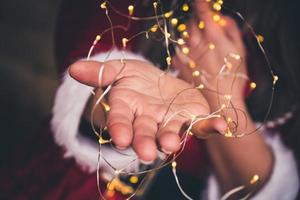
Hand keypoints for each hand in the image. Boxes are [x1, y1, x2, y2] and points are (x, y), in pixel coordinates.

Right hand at [69, 59, 225, 162]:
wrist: (156, 84)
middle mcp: (147, 121)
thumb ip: (100, 72)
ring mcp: (170, 121)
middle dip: (144, 142)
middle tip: (145, 152)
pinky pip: (201, 124)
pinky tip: (221, 126)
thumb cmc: (134, 80)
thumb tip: (73, 69)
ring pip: (170, 133)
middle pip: (144, 134)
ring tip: (172, 144)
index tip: (120, 137)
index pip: (120, 121)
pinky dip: (211, 126)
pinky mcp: (190, 117)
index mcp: (128, 110)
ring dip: (171, 139)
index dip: (119, 129)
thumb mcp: (118, 70)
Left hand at [172, 0, 246, 99]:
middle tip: (206, 30)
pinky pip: (178, 48)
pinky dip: (185, 49)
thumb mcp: (240, 50)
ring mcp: (185, 53)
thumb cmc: (233, 77)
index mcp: (212, 37)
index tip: (201, 1)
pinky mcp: (178, 63)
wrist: (219, 100)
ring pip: (183, 34)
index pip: (202, 11)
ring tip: (202, 49)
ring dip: (191, 35)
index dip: (201, 3)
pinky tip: (195, 58)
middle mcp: (196, 43)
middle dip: (197, 21)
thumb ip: (230, 29)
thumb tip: (220, 17)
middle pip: (191, 22)